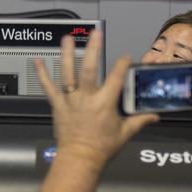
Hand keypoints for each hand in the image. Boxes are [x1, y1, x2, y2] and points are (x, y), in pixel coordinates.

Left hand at [34, 31, 156, 168]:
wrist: (79, 158)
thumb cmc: (101, 148)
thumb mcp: (125, 133)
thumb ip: (139, 121)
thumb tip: (154, 116)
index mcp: (105, 103)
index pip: (116, 78)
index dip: (122, 65)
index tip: (125, 56)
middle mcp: (87, 98)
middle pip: (89, 69)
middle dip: (92, 49)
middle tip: (95, 34)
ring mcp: (70, 100)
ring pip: (67, 73)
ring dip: (66, 55)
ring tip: (67, 38)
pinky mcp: (58, 105)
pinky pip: (48, 87)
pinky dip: (42, 74)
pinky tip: (37, 61)